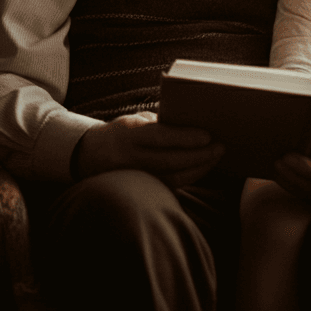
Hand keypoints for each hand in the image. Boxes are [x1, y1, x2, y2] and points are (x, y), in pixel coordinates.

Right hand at [72, 111, 223, 187]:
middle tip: (220, 147)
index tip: (207, 136)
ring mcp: (136, 177)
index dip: (185, 137)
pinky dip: (190, 177)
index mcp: (129, 136)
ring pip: (173, 178)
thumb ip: (158, 122)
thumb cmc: (121, 132)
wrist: (89, 157)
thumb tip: (190, 121)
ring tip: (216, 157)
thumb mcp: (134, 121)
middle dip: (199, 156)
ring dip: (199, 169)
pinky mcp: (142, 189)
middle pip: (171, 161)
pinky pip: (171, 186)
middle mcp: (131, 159)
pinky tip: (203, 167)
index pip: (160, 137)